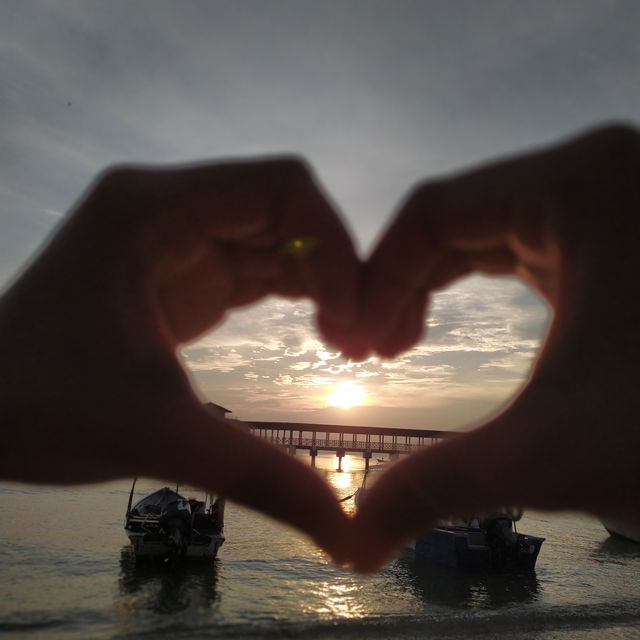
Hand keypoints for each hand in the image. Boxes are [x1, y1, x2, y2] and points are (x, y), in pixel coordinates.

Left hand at [0, 157, 359, 561]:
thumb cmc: (39, 411)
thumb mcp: (155, 437)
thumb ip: (258, 476)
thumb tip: (349, 538)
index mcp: (152, 210)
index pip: (280, 188)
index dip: (333, 245)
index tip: (351, 321)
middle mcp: (166, 205)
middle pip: (285, 209)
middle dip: (336, 267)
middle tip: (363, 341)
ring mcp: (173, 235)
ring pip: (276, 237)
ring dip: (322, 282)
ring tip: (350, 343)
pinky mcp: (180, 268)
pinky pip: (256, 265)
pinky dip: (297, 294)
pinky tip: (323, 333)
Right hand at [351, 124, 639, 570]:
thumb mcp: (549, 454)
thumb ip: (432, 488)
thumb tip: (353, 545)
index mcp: (577, 185)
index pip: (431, 213)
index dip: (374, 279)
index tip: (351, 348)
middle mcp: (602, 171)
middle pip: (456, 216)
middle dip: (400, 284)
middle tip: (369, 351)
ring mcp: (620, 197)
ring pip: (488, 228)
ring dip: (433, 283)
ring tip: (399, 341)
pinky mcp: (627, 231)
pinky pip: (526, 243)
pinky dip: (481, 279)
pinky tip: (456, 319)